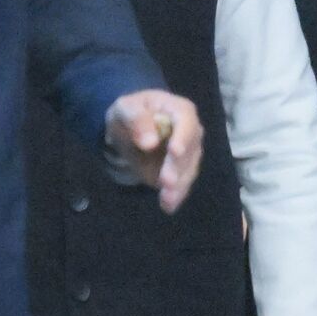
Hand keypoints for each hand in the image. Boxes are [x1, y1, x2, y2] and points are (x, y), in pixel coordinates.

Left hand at [105, 90, 203, 213]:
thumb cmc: (130, 112)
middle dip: (178, 167)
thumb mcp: (125, 109)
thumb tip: (150, 143)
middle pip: (190, 150)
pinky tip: (168, 206)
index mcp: (181, 110)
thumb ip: (136, 119)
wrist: (128, 129)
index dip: (183, 137)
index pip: (187, 122)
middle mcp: (191, 132)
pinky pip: (181, 184)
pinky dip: (176, 196)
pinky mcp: (180, 172)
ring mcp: (188, 153)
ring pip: (188, 170)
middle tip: (166, 181)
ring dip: (179, 185)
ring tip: (167, 199)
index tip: (175, 152)